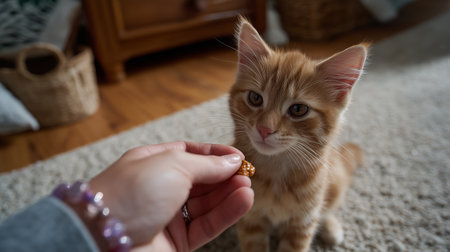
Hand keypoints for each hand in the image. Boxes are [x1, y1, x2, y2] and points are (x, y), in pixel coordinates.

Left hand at [89, 141, 253, 250]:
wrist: (102, 237)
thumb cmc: (130, 193)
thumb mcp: (172, 165)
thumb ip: (206, 164)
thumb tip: (232, 159)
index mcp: (152, 163)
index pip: (189, 154)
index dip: (214, 154)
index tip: (237, 155)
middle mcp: (159, 188)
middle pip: (200, 179)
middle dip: (224, 175)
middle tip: (247, 172)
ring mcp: (167, 216)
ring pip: (206, 203)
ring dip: (228, 194)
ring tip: (247, 187)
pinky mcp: (176, 242)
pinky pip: (206, 225)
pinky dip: (226, 213)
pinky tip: (243, 201)